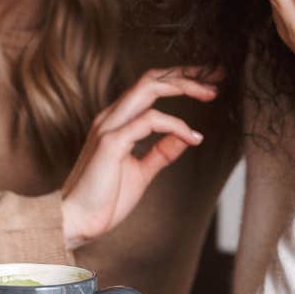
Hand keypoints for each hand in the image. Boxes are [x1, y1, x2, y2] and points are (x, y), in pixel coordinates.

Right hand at [60, 68, 218, 247]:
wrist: (76, 221)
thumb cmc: (104, 199)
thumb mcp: (141, 171)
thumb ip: (161, 153)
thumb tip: (186, 138)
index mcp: (118, 121)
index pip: (151, 86)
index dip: (180, 79)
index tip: (210, 82)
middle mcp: (112, 116)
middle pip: (152, 78)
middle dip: (186, 73)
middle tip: (218, 76)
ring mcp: (110, 126)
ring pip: (149, 88)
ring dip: (183, 86)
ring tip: (211, 94)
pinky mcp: (111, 142)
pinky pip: (150, 120)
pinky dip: (176, 125)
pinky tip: (192, 137)